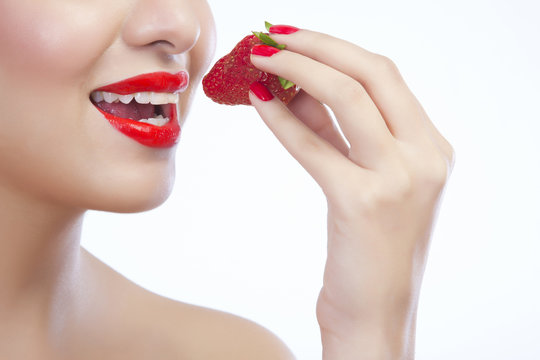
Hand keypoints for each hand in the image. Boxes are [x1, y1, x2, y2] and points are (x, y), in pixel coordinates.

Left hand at [249, 26, 453, 359]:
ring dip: (299, 69)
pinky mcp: (362, 203)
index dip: (336, 47)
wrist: (376, 314)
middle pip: (373, 71)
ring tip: (260, 58)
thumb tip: (294, 88)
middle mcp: (426, 155)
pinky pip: (315, 144)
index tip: (296, 37)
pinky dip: (283, 118)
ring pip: (348, 96)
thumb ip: (336, 133)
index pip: (384, 75)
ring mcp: (401, 178)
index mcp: (432, 146)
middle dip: (318, 45)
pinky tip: (257, 101)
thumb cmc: (369, 249)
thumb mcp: (364, 180)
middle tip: (274, 36)